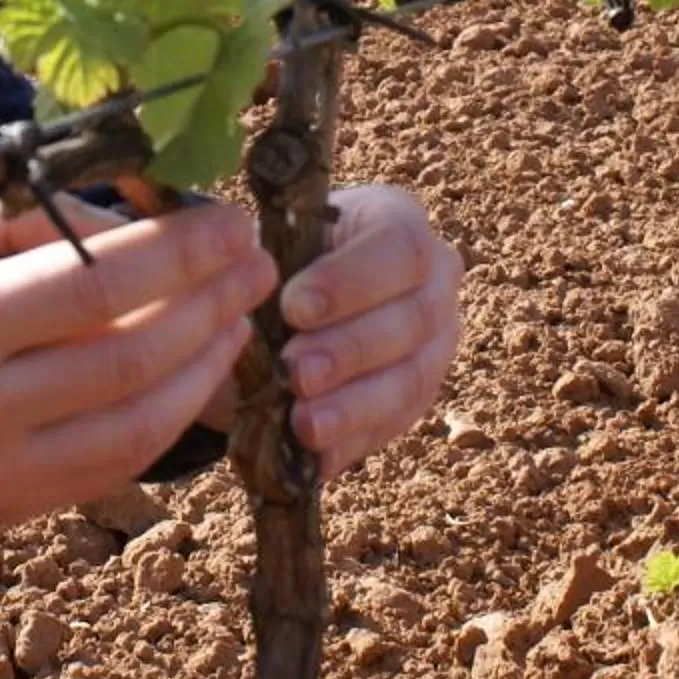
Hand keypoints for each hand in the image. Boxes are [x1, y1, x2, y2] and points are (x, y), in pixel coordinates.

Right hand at [0, 187, 275, 537]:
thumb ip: (2, 220)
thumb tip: (114, 202)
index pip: (94, 284)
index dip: (177, 250)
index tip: (224, 219)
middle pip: (131, 354)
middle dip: (211, 302)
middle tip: (253, 259)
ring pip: (138, 423)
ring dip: (207, 365)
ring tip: (241, 314)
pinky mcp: (1, 510)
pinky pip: (111, 468)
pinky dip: (169, 421)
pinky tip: (196, 377)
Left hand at [266, 186, 462, 480]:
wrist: (282, 304)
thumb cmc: (276, 260)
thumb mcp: (270, 243)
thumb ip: (265, 256)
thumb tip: (242, 273)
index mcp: (399, 222)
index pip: (399, 249)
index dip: (351, 281)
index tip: (293, 307)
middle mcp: (435, 282)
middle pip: (412, 319)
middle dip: (349, 350)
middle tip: (293, 371)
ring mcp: (435, 343)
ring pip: (410, 379)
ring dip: (354, 405)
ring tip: (303, 424)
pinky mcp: (418, 396)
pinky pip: (394, 425)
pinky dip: (351, 441)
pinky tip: (315, 456)